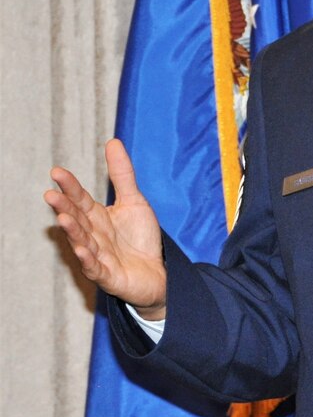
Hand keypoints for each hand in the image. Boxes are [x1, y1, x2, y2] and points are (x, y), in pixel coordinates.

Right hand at [44, 139, 166, 318]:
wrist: (157, 272)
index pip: (80, 199)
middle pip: (77, 219)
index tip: (57, 172)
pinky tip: (81, 249)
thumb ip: (122, 174)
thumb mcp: (134, 201)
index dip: (70, 187)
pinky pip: (94, 267)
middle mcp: (93, 235)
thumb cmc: (140, 237)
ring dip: (72, 231)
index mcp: (97, 217)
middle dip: (64, 208)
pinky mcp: (107, 275)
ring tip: (62, 218)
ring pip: (82, 242)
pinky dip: (87, 259)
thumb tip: (112, 142)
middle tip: (51, 194)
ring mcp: (98, 256)